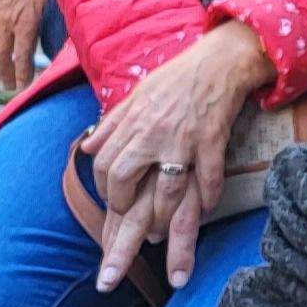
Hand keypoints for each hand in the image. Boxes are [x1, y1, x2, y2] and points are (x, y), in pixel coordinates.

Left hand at [76, 21, 273, 289]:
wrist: (218, 59)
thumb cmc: (175, 78)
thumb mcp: (135, 97)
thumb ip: (111, 125)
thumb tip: (87, 148)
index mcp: (131, 126)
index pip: (104, 168)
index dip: (106, 192)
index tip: (114, 206)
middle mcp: (151, 136)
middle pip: (125, 185)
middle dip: (121, 220)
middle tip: (121, 246)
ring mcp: (183, 141)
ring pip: (168, 191)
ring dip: (165, 220)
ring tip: (162, 242)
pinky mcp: (212, 141)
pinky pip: (208, 176)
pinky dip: (208, 196)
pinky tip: (207, 211)